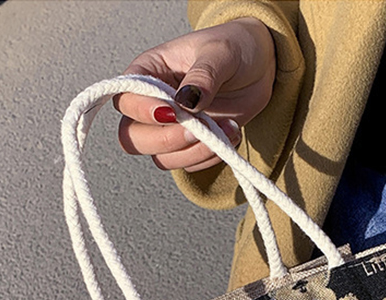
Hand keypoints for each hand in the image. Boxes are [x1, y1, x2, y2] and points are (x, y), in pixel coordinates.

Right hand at [116, 18, 275, 171]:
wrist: (260, 66)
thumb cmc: (234, 47)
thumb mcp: (220, 52)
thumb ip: (202, 76)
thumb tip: (185, 102)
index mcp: (150, 72)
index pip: (125, 99)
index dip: (142, 111)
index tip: (174, 111)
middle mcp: (153, 104)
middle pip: (133, 138)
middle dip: (167, 141)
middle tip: (199, 128)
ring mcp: (171, 129)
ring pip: (163, 158)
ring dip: (195, 152)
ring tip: (226, 128)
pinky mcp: (192, 145)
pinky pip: (191, 165)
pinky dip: (212, 157)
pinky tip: (230, 133)